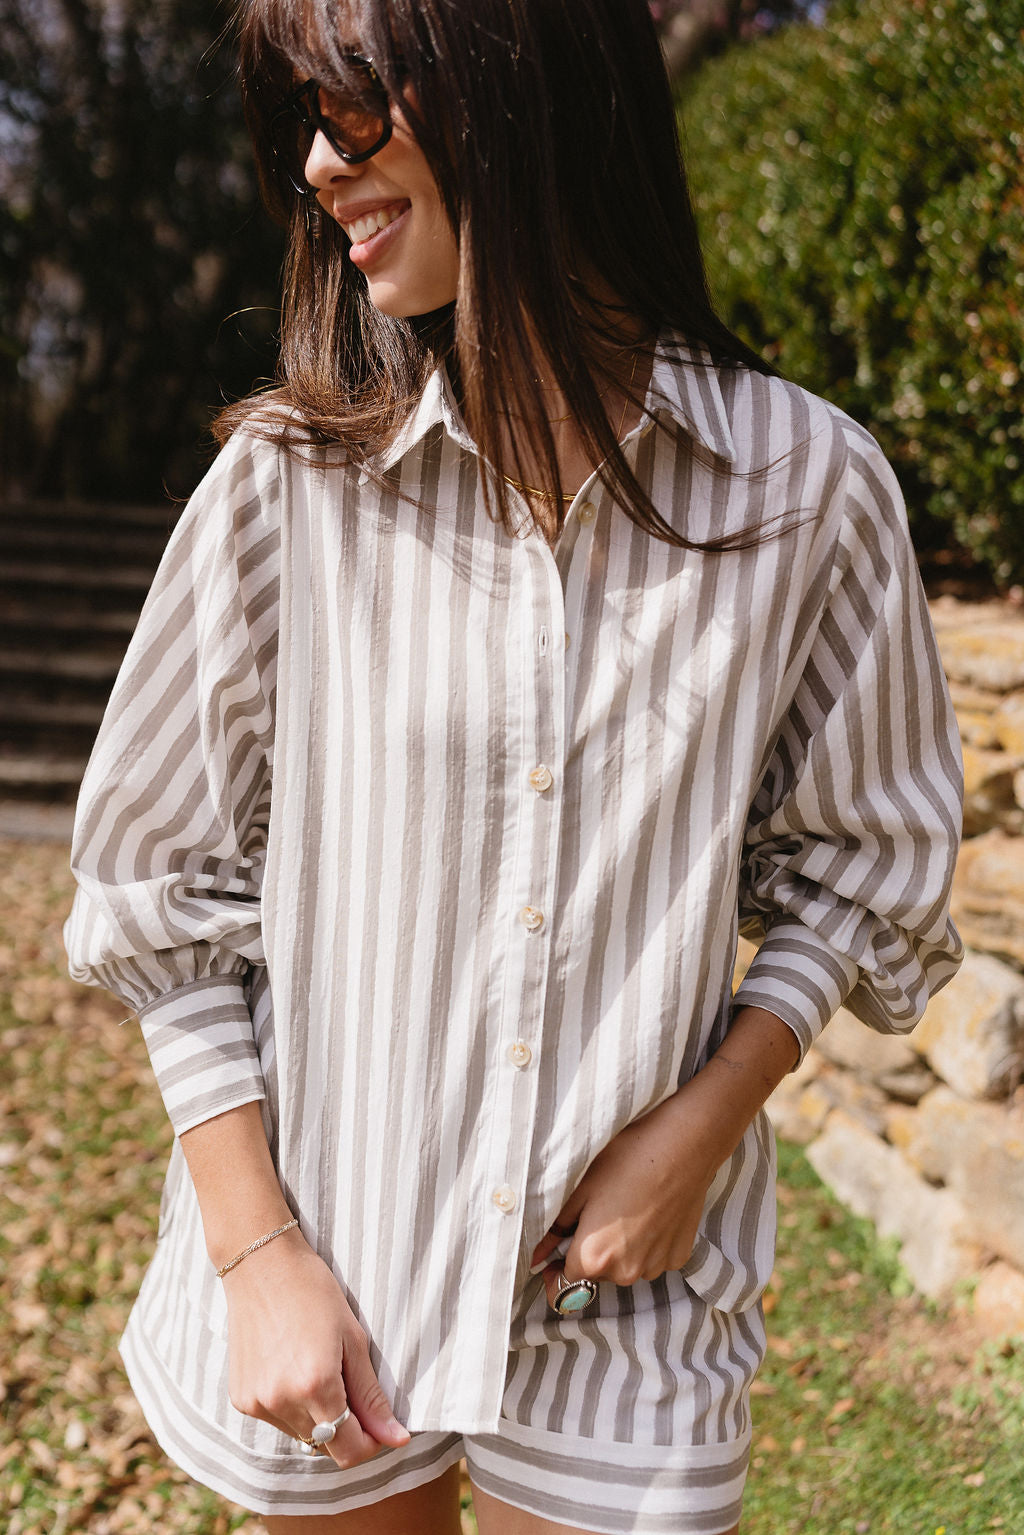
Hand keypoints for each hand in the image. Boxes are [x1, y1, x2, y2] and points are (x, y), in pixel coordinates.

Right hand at [222, 1228, 409, 1466]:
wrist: (261, 1265)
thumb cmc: (314, 1292)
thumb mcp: (354, 1339)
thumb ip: (372, 1396)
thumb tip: (396, 1440)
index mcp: (316, 1385)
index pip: (348, 1451)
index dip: (369, 1443)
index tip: (379, 1424)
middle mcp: (282, 1402)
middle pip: (326, 1445)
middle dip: (346, 1428)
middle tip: (351, 1387)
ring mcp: (257, 1403)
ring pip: (301, 1435)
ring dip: (317, 1417)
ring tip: (317, 1368)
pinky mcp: (240, 1399)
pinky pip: (277, 1420)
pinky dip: (292, 1406)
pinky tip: (292, 1368)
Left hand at [530, 1080, 723, 1304]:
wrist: (684, 1144)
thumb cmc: (627, 1158)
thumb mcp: (580, 1187)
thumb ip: (554, 1228)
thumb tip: (535, 1253)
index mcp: (595, 1258)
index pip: (562, 1284)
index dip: (553, 1269)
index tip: (554, 1252)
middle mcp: (626, 1272)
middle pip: (594, 1274)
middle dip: (588, 1252)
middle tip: (594, 1212)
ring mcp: (655, 1266)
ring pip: (624, 1267)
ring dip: (618, 1248)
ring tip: (624, 1207)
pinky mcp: (678, 1257)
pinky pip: (650, 1258)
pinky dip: (644, 1243)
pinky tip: (648, 1210)